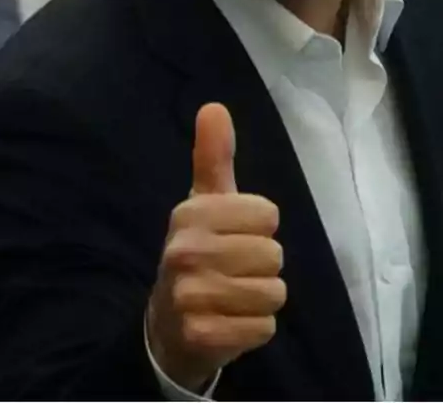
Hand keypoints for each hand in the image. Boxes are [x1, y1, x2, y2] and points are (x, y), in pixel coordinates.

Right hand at [147, 103, 285, 390]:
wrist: (168, 327)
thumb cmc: (198, 255)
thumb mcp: (203, 205)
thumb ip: (213, 158)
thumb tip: (214, 107)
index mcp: (190, 214)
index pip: (268, 214)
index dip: (259, 229)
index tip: (233, 237)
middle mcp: (185, 251)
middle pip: (274, 255)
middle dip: (262, 267)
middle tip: (232, 272)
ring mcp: (191, 296)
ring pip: (274, 292)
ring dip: (261, 300)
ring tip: (233, 298)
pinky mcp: (203, 336)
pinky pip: (265, 327)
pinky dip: (256, 329)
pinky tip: (231, 323)